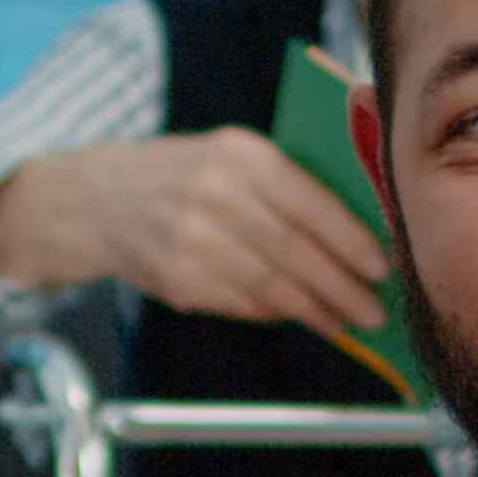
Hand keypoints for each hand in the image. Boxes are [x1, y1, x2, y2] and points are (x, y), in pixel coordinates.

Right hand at [0, 130, 395, 334]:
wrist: (94, 201)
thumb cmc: (181, 174)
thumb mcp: (230, 154)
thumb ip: (286, 182)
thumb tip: (357, 228)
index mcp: (238, 154)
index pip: (308, 200)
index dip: (351, 238)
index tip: (383, 264)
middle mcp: (214, 195)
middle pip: (294, 251)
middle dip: (342, 286)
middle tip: (376, 309)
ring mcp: (191, 241)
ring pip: (271, 285)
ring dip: (317, 310)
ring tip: (349, 322)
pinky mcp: (178, 279)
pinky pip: (242, 302)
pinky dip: (277, 313)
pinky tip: (303, 318)